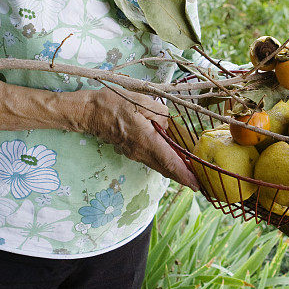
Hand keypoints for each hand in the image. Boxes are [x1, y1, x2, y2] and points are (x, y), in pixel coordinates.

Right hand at [77, 87, 199, 190]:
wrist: (90, 112)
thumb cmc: (115, 104)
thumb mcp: (142, 102)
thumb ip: (161, 115)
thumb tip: (168, 126)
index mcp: (147, 141)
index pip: (170, 162)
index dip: (184, 175)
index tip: (196, 186)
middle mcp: (141, 152)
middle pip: (166, 169)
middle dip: (183, 177)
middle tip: (198, 183)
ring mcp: (134, 153)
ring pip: (158, 165)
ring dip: (173, 170)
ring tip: (189, 171)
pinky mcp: (129, 151)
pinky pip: (151, 160)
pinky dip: (163, 163)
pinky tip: (171, 158)